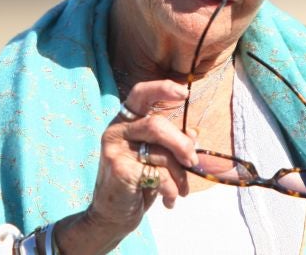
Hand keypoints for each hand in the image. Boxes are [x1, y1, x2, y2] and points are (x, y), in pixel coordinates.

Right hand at [54, 80, 198, 253]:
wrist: (112, 216)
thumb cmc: (137, 182)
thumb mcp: (155, 158)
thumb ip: (170, 142)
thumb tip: (193, 134)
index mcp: (125, 121)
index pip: (140, 94)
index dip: (162, 89)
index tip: (184, 93)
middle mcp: (116, 131)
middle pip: (157, 125)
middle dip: (182, 145)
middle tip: (193, 162)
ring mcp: (115, 149)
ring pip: (161, 152)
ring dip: (179, 175)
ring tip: (181, 191)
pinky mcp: (119, 169)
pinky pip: (157, 173)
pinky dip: (170, 189)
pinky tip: (168, 201)